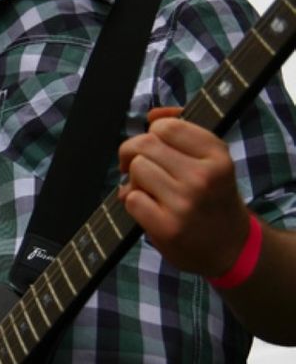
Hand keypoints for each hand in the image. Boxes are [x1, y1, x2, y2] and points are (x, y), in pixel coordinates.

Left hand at [118, 107, 250, 276]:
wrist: (232, 248)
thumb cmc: (215, 199)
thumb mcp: (213, 160)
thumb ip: (184, 132)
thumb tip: (152, 115)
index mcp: (217, 156)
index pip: (166, 126)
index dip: (153, 133)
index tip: (155, 146)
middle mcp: (203, 177)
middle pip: (145, 145)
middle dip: (132, 152)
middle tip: (135, 165)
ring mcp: (185, 203)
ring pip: (136, 169)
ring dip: (135, 179)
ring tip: (148, 190)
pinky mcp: (167, 227)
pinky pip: (131, 198)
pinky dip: (132, 201)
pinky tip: (147, 208)